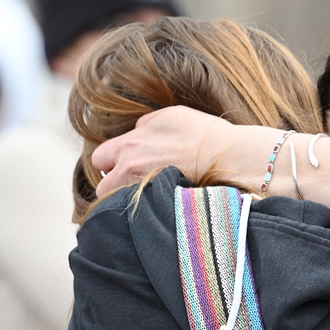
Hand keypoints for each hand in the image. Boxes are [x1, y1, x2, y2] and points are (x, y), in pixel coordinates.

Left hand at [92, 106, 239, 196]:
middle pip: (104, 187)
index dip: (110, 162)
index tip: (122, 165)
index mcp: (131, 145)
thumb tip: (136, 132)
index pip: (99, 158)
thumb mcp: (171, 115)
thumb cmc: (205, 133)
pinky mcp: (161, 206)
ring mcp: (145, 190)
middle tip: (133, 183)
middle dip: (114, 185)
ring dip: (129, 200)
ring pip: (121, 203)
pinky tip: (162, 206)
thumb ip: (145, 125)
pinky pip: (142, 213)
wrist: (230, 156)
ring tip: (148, 197)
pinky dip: (149, 209)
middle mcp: (132, 168)